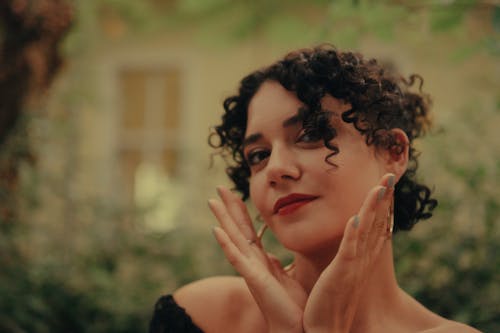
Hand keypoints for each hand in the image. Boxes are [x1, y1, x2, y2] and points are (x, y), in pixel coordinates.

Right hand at [209, 187, 306, 332]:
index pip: (248, 231)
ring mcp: (250, 270)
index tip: (236, 193)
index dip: (241, 212)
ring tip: (212, 201)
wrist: (294, 328)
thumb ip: (277, 265)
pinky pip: (237, 259)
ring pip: (233, 239)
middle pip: (237, 229)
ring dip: (222, 219)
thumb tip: (273, 255)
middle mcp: (251, 262)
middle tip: (218, 187)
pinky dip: (226, 244)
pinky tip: (217, 230)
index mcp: (260, 261)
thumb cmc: (291, 306)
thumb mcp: (286, 278)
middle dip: (228, 208)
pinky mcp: (253, 279)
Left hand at [303, 173, 394, 332]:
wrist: (326, 329)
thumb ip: (345, 258)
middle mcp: (362, 259)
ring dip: (372, 208)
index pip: (374, 226)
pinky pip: (349, 250)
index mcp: (360, 258)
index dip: (381, 205)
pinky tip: (355, 217)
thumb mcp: (340, 274)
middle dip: (383, 199)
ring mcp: (354, 265)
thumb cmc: (329, 304)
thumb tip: (346, 246)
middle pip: (376, 223)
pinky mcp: (342, 273)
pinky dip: (353, 233)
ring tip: (380, 186)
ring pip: (366, 230)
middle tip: (390, 175)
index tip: (384, 184)